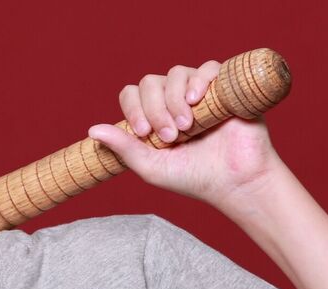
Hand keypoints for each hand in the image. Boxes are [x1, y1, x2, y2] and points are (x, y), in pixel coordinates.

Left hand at [88, 61, 286, 214]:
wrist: (235, 182)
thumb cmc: (193, 177)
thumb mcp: (151, 167)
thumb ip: (124, 148)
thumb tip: (92, 130)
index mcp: (154, 116)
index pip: (132, 94)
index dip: (133, 108)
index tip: (144, 132)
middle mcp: (174, 100)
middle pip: (150, 82)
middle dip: (155, 108)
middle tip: (170, 136)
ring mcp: (199, 93)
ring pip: (175, 73)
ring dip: (174, 99)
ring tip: (186, 126)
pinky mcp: (224, 88)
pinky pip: (207, 68)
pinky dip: (198, 80)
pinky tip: (196, 101)